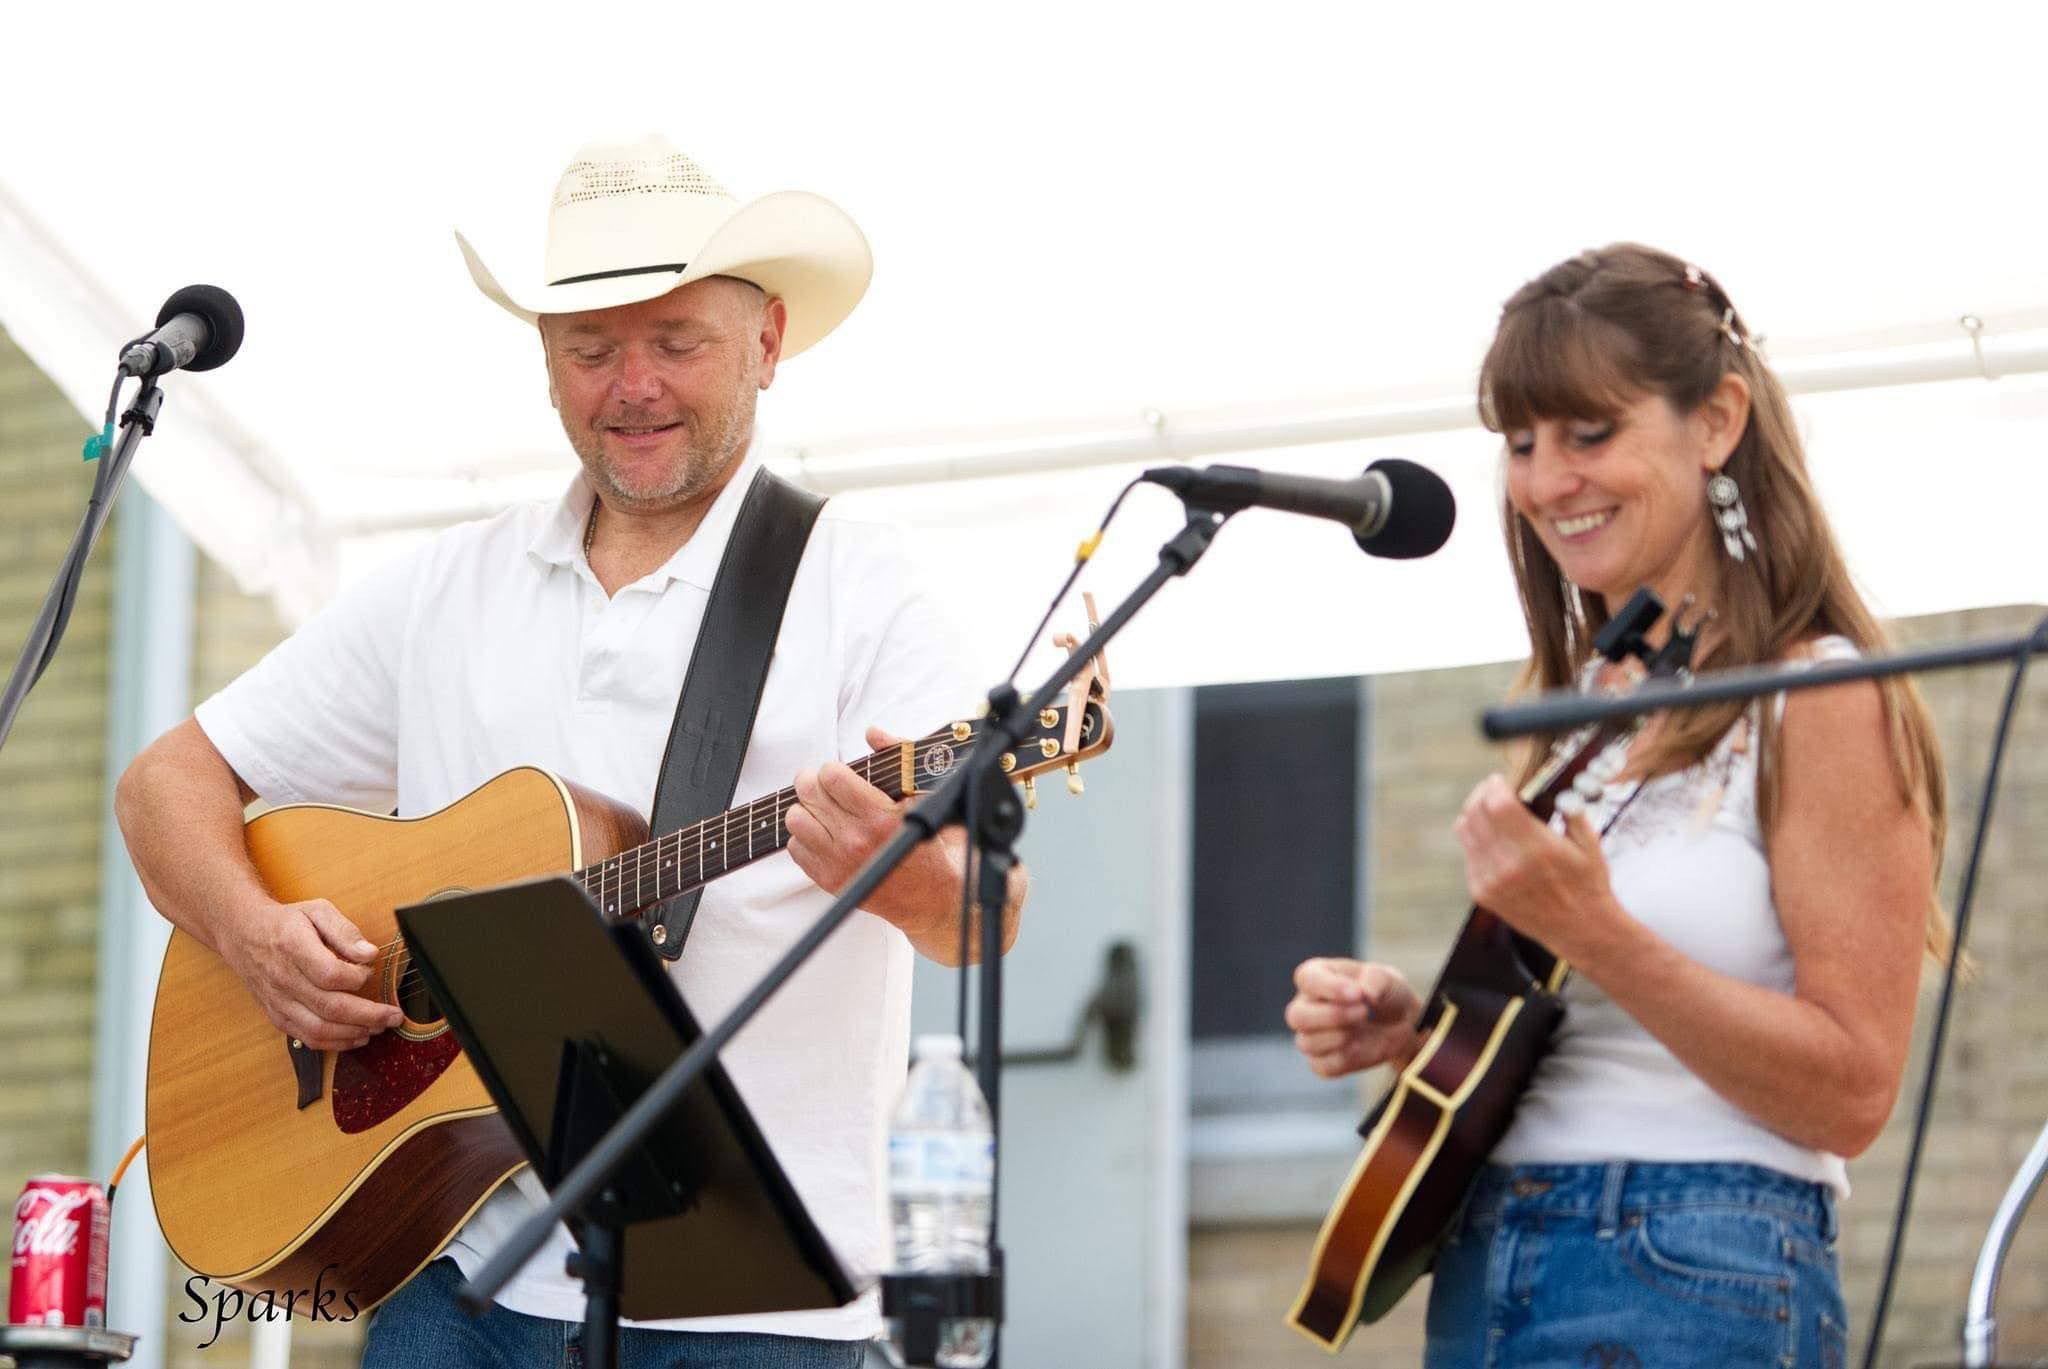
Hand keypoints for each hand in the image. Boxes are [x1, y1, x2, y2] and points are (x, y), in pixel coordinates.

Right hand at [213, 896, 404, 1050]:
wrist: (244, 934)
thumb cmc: (286, 922)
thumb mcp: (318, 911)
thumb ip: (345, 931)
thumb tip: (369, 954)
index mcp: (293, 948)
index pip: (330, 974)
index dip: (356, 978)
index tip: (370, 971)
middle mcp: (283, 978)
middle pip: (329, 1007)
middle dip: (368, 1016)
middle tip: (394, 1016)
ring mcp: (278, 1001)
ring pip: (318, 1028)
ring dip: (353, 1034)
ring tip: (379, 1028)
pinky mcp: (277, 1015)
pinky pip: (306, 1037)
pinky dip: (333, 1043)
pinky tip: (355, 1037)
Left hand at [787, 726, 953, 926]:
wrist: (931, 896)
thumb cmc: (929, 844)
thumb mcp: (924, 795)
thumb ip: (899, 757)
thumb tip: (873, 733)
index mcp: (880, 817)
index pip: (831, 776)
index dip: (832, 770)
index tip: (838, 774)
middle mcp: (857, 840)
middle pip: (808, 794)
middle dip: (813, 783)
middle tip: (821, 785)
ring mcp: (840, 863)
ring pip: (796, 820)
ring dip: (806, 810)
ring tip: (822, 811)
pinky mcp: (830, 881)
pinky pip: (795, 848)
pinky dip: (805, 837)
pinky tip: (824, 834)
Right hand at [1286, 958, 1423, 1077]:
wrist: (1398, 1024)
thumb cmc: (1385, 993)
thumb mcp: (1387, 979)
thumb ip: (1377, 980)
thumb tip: (1366, 993)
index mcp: (1316, 976)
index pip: (1307, 979)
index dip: (1329, 987)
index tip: (1358, 994)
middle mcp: (1306, 1005)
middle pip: (1297, 1016)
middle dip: (1332, 1016)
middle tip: (1364, 1012)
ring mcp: (1310, 1035)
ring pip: (1307, 1043)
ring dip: (1339, 1037)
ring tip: (1364, 1027)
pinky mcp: (1321, 1061)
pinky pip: (1323, 1065)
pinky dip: (1344, 1058)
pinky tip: (1361, 1046)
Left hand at [1452, 773, 1619, 956]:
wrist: (1581, 930)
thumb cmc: (1588, 884)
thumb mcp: (1590, 843)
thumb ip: (1570, 810)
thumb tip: (1551, 784)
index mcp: (1538, 849)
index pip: (1497, 804)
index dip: (1494, 786)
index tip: (1501, 780)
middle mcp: (1509, 865)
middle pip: (1475, 812)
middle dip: (1482, 794)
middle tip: (1493, 790)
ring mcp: (1491, 881)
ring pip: (1464, 830)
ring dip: (1475, 814)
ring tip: (1492, 812)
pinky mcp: (1482, 892)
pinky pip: (1468, 853)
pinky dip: (1476, 839)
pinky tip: (1495, 840)